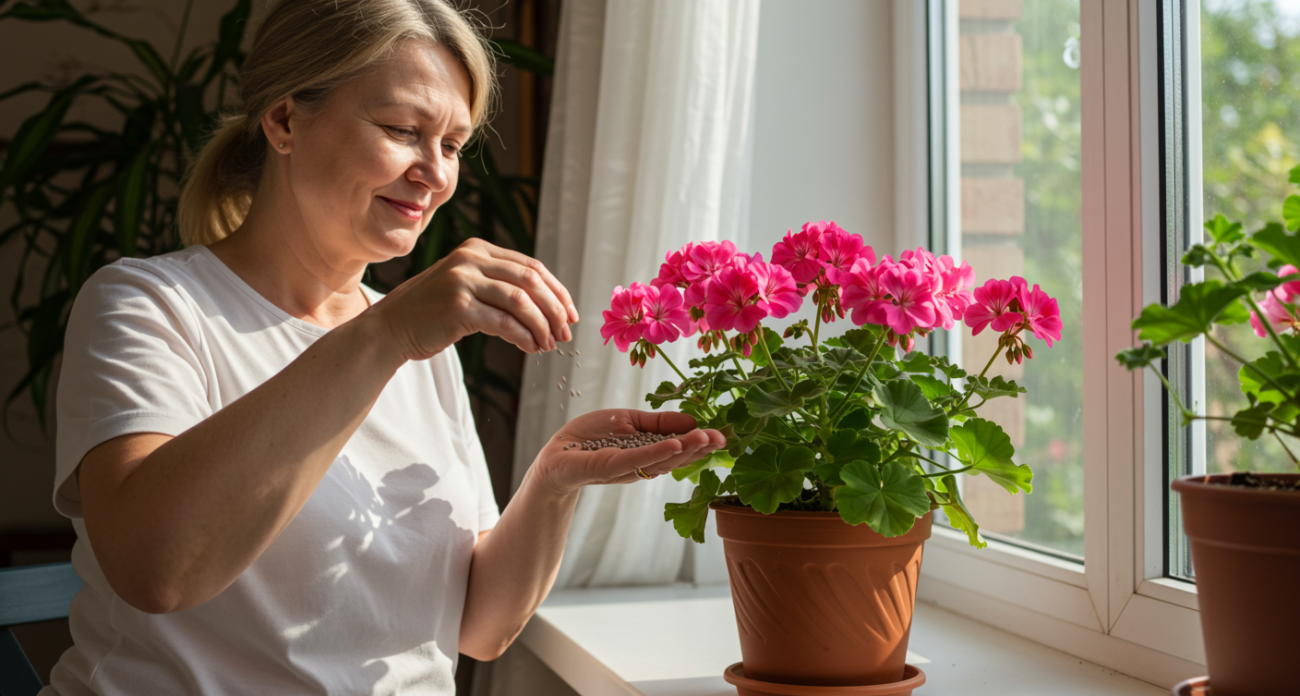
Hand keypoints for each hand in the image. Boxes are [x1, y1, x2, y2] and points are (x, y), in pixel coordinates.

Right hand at [373, 238, 577, 359]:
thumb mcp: (466, 285)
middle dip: (555, 309)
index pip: (531, 266)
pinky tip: (532, 348)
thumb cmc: (433, 312)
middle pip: (531, 280)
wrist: (391, 327)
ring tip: (550, 344)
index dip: (557, 291)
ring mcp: (462, 281)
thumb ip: (499, 284)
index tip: (571, 313)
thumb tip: (549, 304)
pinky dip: (524, 337)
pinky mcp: (458, 307)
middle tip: (567, 333)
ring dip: (542, 326)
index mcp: (477, 249)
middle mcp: (470, 259)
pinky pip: (504, 323)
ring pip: (521, 301)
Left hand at [533, 409, 726, 492]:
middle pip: (676, 458)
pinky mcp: (609, 467)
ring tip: (706, 438)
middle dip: (700, 448)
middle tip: (723, 440)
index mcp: (649, 451)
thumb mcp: (630, 421)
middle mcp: (642, 464)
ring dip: (685, 449)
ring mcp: (627, 468)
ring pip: (661, 460)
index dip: (701, 443)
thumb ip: (660, 422)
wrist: (555, 452)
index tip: (723, 436)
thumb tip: (694, 422)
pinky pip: (636, 460)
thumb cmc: (590, 437)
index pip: (680, 448)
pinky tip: (674, 445)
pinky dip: (656, 452)